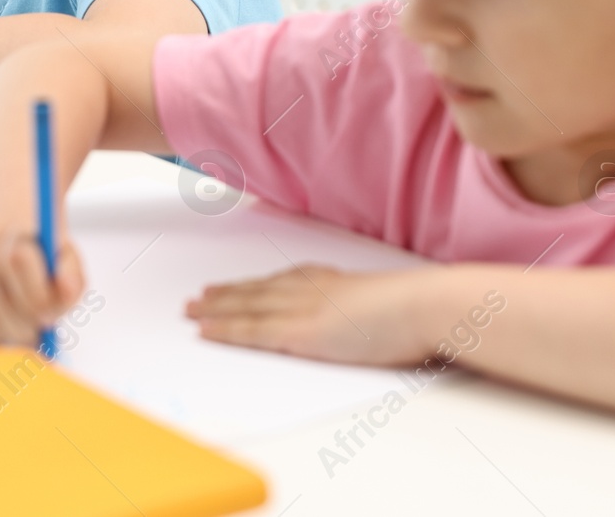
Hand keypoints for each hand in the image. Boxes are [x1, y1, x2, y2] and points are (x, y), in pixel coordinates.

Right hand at [0, 226, 84, 347]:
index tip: (49, 319)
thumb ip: (71, 278)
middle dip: (17, 323)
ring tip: (20, 336)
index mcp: (15, 233)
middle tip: (34, 337)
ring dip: (0, 334)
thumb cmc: (43, 262)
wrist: (8, 242)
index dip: (34, 297)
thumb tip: (65, 291)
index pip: (16, 261)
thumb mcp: (66, 263)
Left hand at [186, 265, 447, 366]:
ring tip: (190, 310)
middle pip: (255, 292)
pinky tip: (205, 331)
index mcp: (329, 281)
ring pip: (245, 308)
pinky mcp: (299, 333)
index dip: (252, 286)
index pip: (280, 282)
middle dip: (224, 295)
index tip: (232, 286)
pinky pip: (251, 332)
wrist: (423, 307)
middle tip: (197, 298)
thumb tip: (371, 319)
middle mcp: (307, 289)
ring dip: (214, 310)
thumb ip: (366, 308)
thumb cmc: (417, 309)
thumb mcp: (385, 303)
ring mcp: (301, 309)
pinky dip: (224, 330)